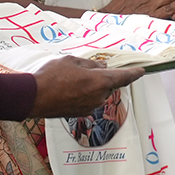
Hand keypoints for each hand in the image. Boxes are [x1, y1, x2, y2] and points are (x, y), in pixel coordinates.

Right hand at [29, 56, 143, 117]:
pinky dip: (83, 94)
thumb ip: (91, 64)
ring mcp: (89, 107)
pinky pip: (88, 100)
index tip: (142, 71)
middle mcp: (99, 96)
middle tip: (88, 70)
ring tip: (71, 79)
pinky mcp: (80, 113)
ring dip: (91, 85)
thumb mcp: (73, 61)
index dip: (134, 73)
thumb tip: (101, 67)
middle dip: (103, 77)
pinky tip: (68, 88)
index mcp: (101, 81)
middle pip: (109, 84)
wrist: (32, 97)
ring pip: (98, 93)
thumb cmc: (51, 76)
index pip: (124, 77)